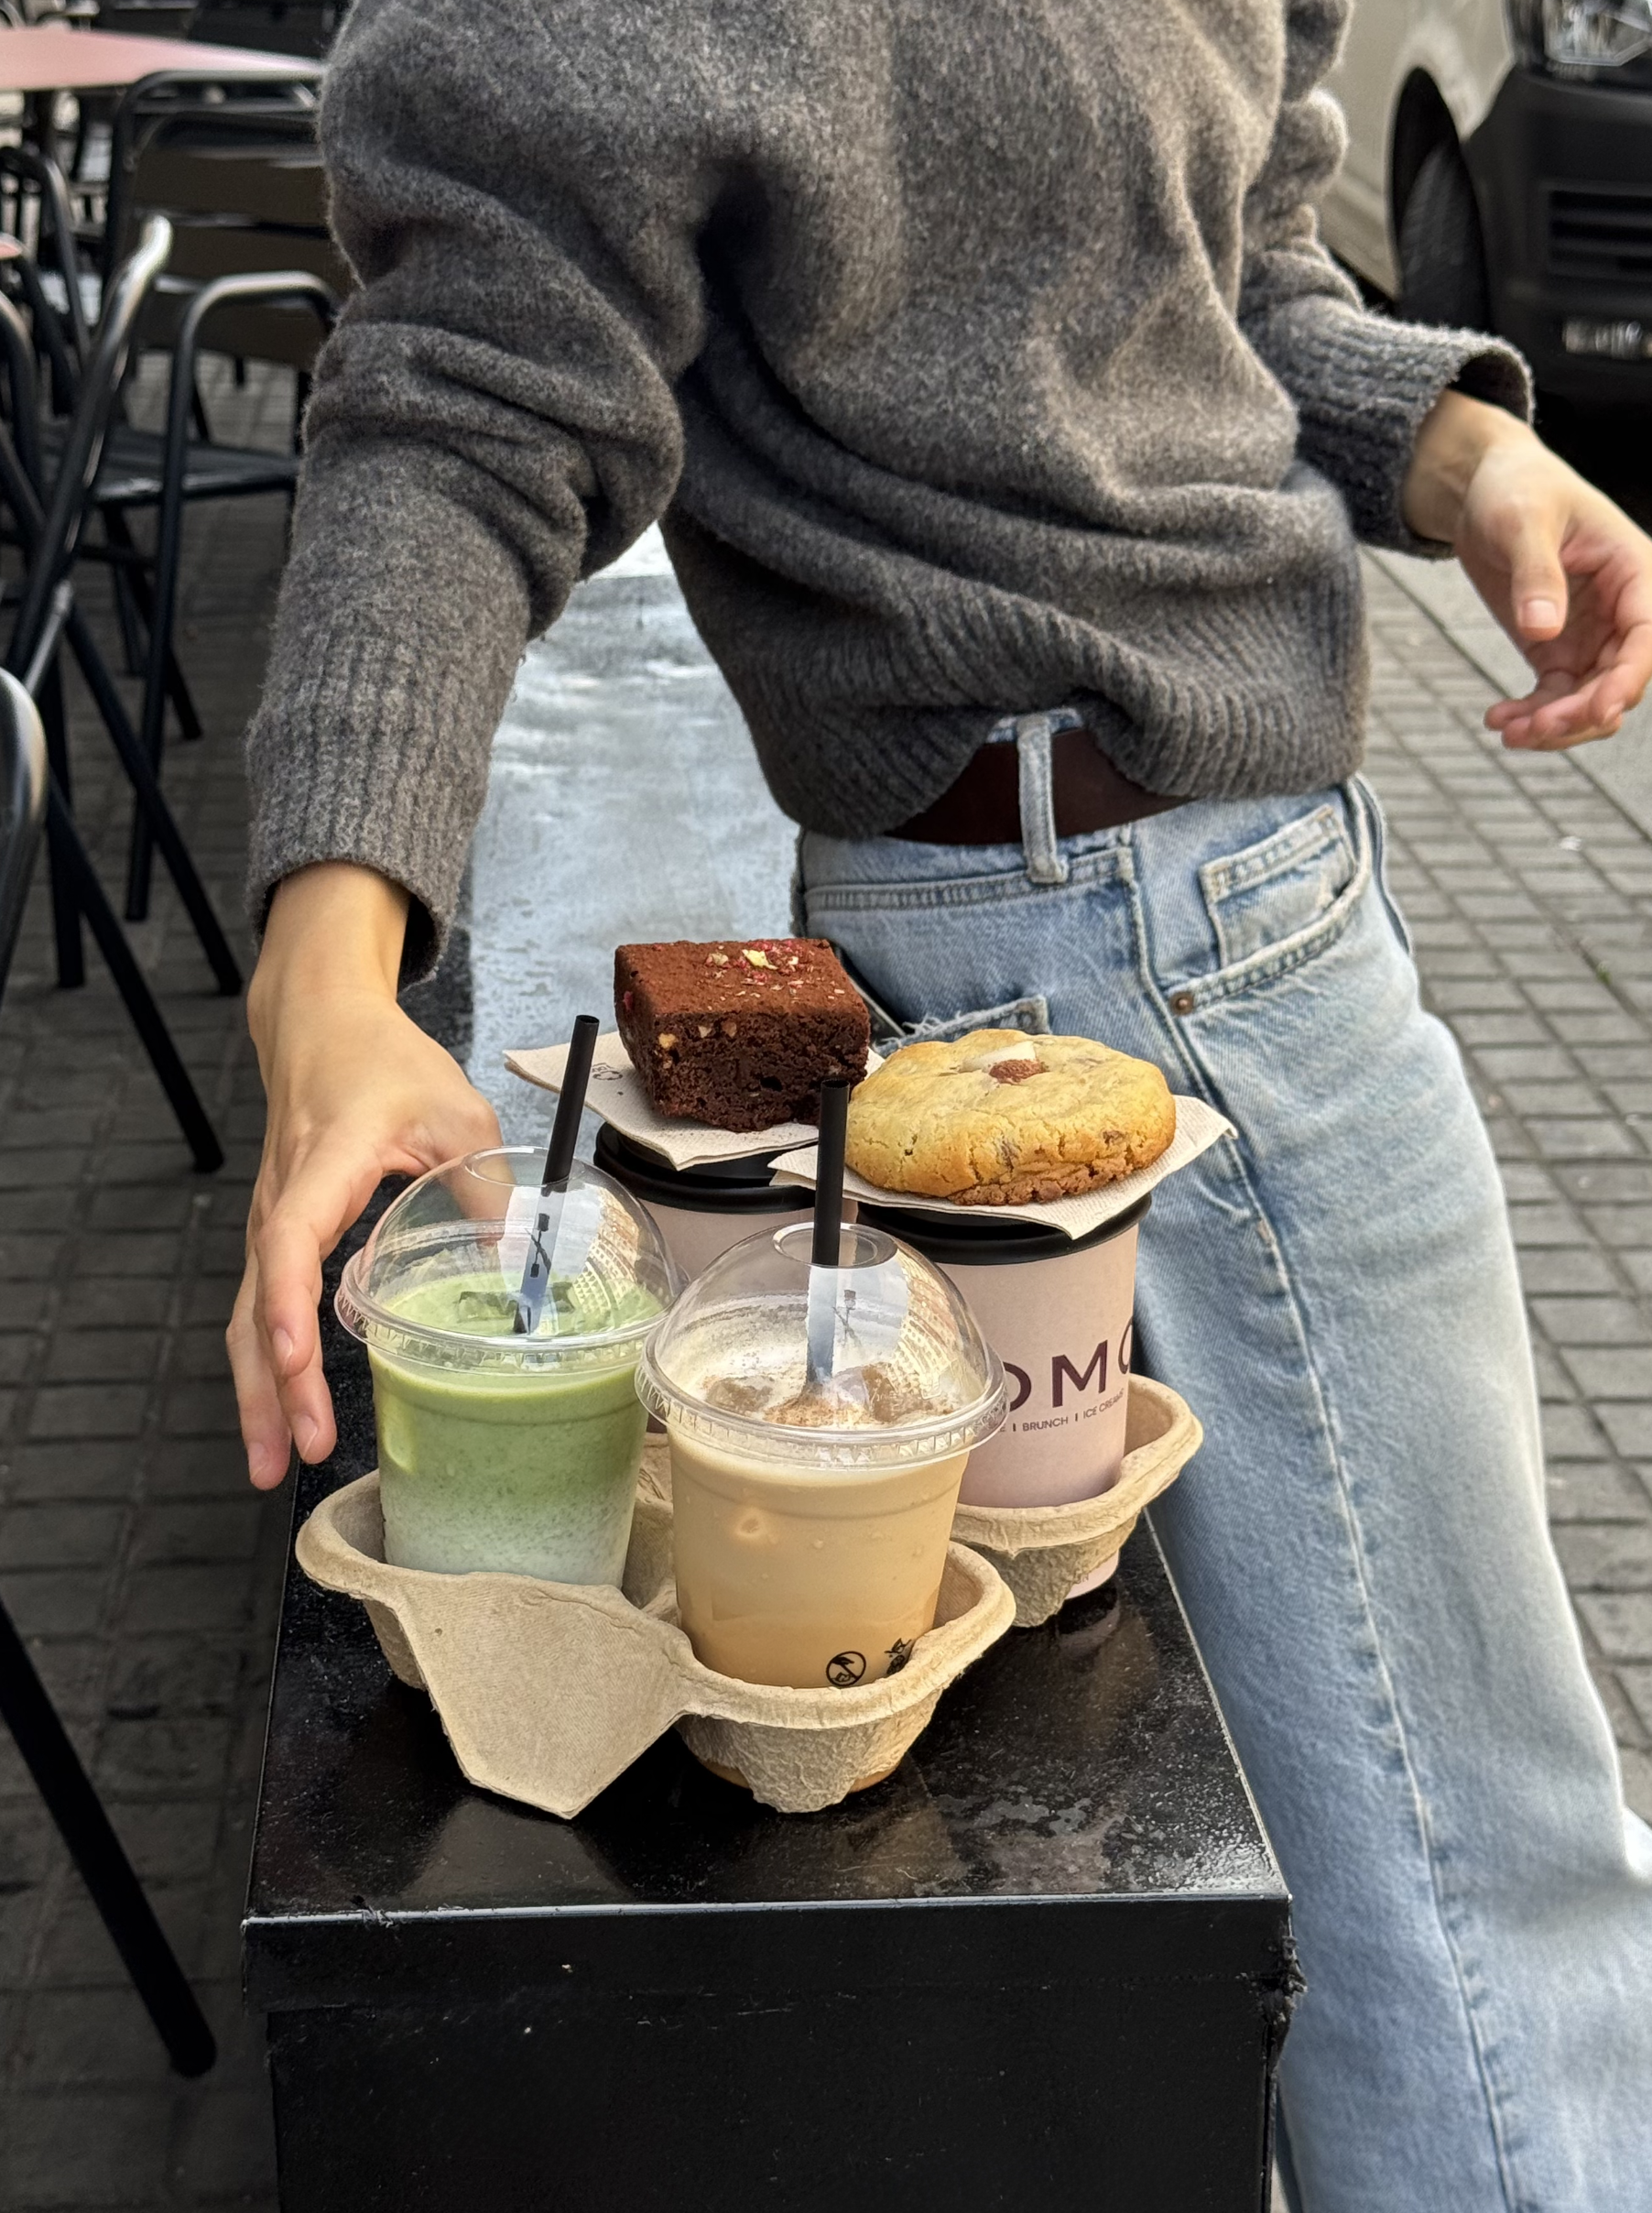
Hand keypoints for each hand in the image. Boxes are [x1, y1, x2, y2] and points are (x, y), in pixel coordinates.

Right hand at [230, 864, 500, 1488]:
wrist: (321, 1027)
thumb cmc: (385, 1063)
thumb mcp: (457, 1110)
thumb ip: (488, 1185)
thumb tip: (523, 1268)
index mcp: (322, 1163)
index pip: (292, 1238)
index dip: (290, 1303)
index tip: (296, 1360)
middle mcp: (282, 1199)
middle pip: (259, 1301)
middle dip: (270, 1383)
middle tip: (294, 1452)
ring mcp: (274, 1220)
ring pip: (251, 1314)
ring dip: (259, 1391)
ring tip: (271, 1464)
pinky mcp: (280, 1234)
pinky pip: (264, 1305)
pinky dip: (266, 1363)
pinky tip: (281, 1413)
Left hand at [1403, 390, 1651, 749]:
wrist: (1484, 492)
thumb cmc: (1515, 491)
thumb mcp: (1522, 523)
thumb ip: (1536, 574)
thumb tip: (1542, 630)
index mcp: (1634, 571)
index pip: (1646, 636)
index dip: (1627, 679)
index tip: (1598, 711)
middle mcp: (1621, 609)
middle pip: (1620, 680)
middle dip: (1581, 714)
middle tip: (1529, 730)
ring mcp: (1591, 634)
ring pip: (1590, 699)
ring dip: (1556, 725)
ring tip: (1507, 731)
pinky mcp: (1557, 649)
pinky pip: (1556, 697)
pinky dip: (1532, 715)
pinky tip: (1498, 719)